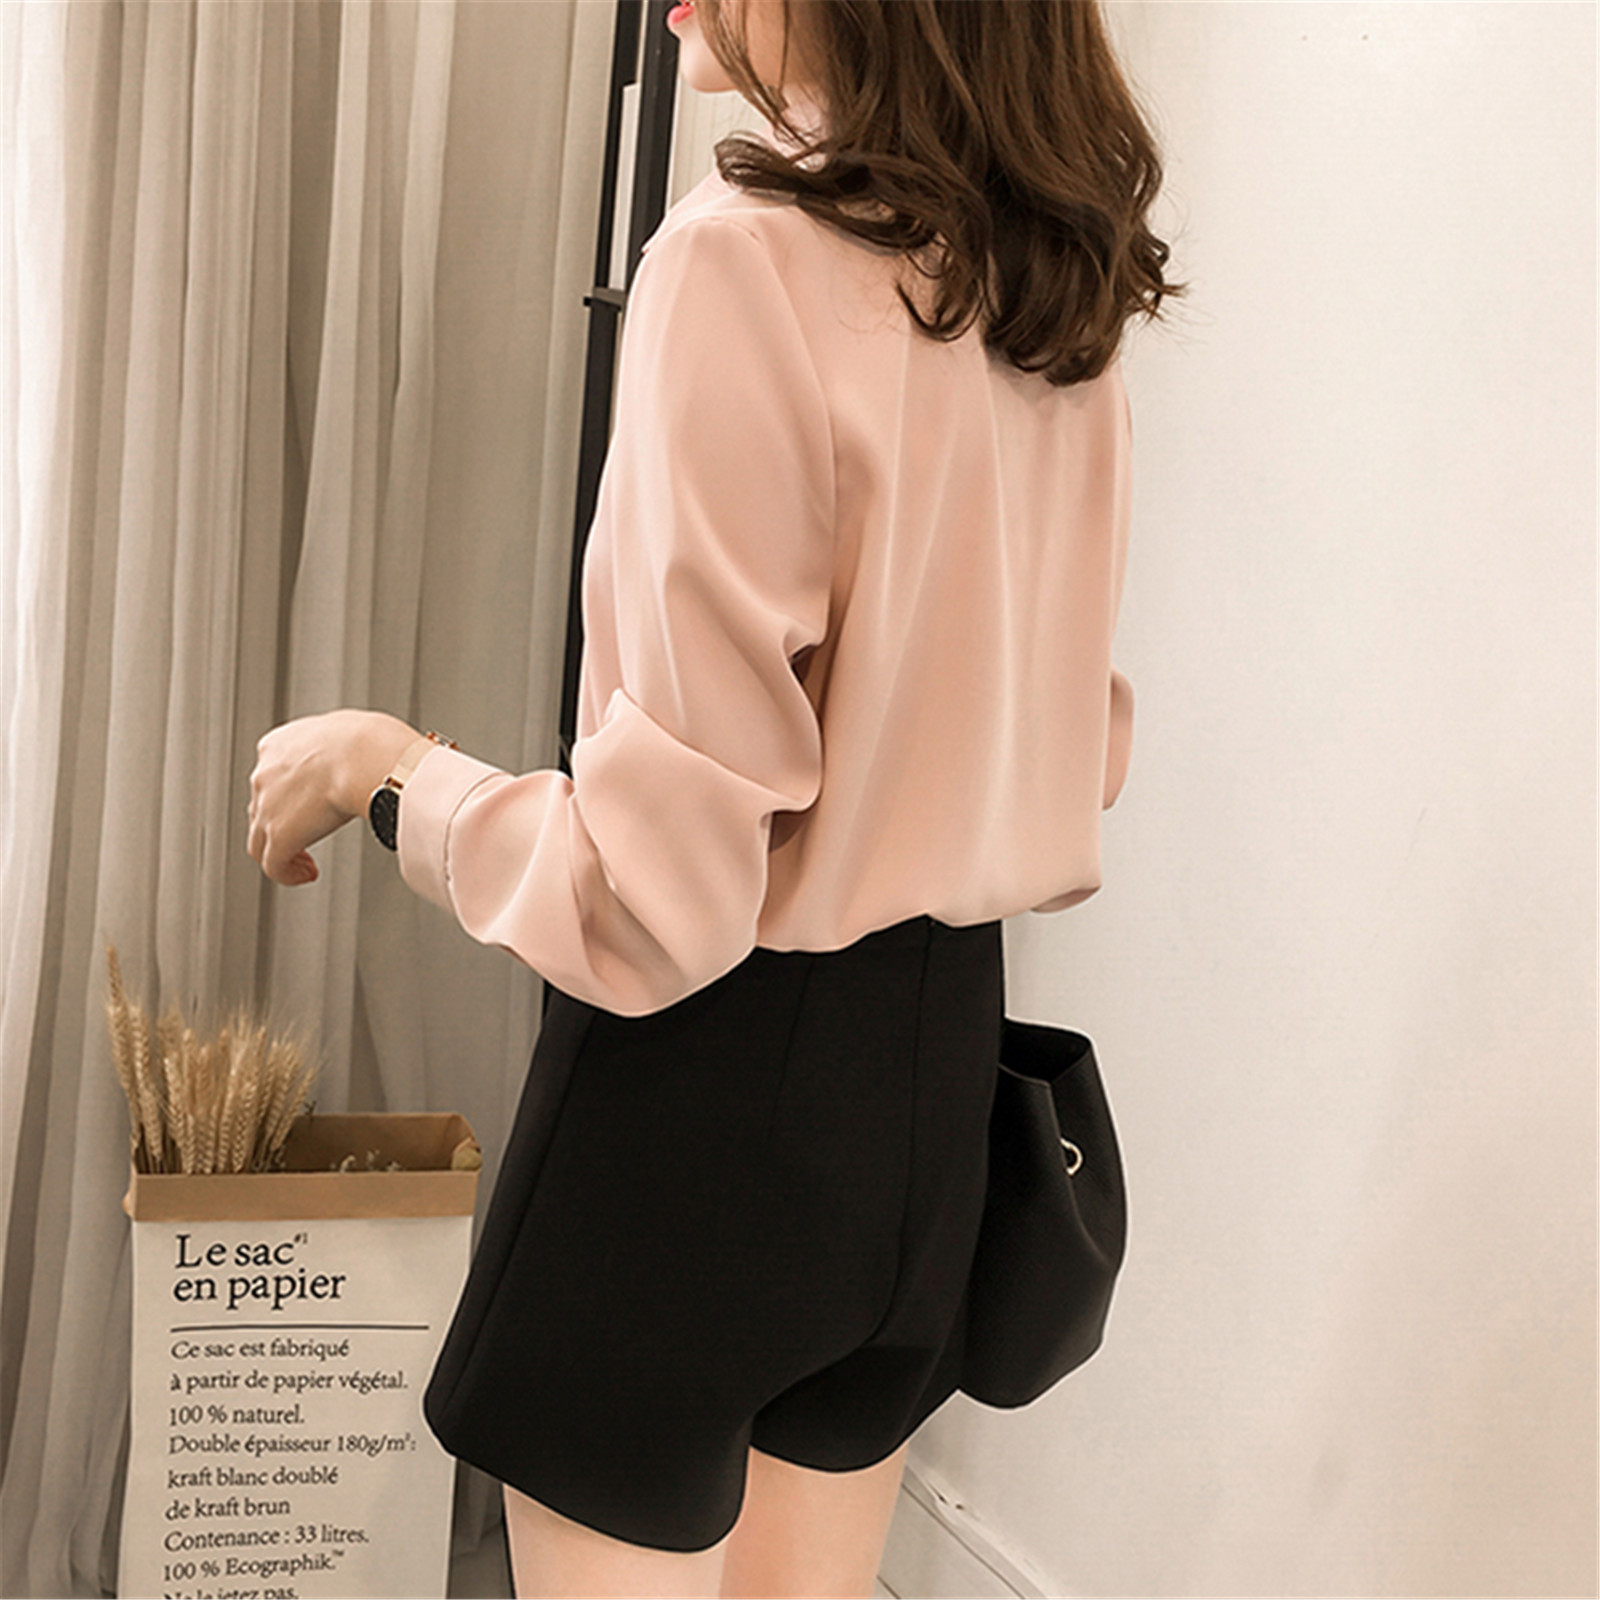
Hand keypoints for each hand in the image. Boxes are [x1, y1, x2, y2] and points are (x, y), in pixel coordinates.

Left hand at [247, 709, 420, 884]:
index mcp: (278, 744)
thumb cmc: (369, 740)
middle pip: (261, 808)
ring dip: (283, 853)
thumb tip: (360, 758)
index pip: (271, 775)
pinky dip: (287, 874)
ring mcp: (267, 806)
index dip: (288, 794)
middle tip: (306, 834)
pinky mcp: (279, 835)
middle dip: (283, 824)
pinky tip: (307, 875)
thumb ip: (339, 747)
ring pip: (260, 840)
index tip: (308, 804)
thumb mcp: (347, 732)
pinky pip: (274, 865)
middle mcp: (266, 774)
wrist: (365, 755)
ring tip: (305, 864)